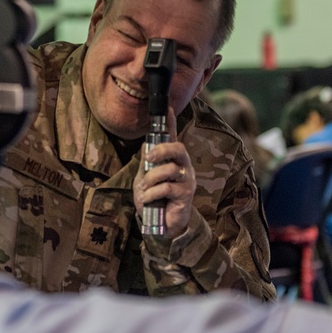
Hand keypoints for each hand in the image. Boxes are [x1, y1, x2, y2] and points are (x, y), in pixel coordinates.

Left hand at [133, 111, 194, 238]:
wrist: (160, 225)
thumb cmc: (154, 199)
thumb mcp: (145, 179)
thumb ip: (147, 163)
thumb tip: (146, 145)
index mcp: (172, 160)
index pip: (173, 138)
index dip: (171, 123)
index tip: (168, 107)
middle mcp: (183, 167)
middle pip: (178, 148)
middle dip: (162, 150)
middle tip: (149, 158)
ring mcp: (186, 180)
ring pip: (169, 170)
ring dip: (151, 180)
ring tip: (145, 190)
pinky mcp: (186, 195)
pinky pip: (166, 188)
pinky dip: (152, 193)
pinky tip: (148, 200)